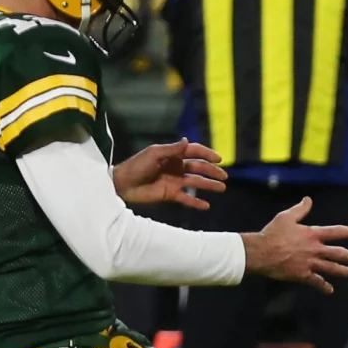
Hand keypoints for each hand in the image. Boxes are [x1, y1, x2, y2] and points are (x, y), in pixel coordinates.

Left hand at [112, 139, 227, 209]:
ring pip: (196, 183)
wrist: (122, 184)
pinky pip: (187, 198)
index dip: (207, 154)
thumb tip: (187, 141)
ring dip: (209, 185)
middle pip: (198, 168)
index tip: (219, 159)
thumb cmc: (136, 165)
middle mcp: (175, 167)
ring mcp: (174, 181)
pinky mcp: (170, 194)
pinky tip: (207, 205)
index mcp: (172, 155)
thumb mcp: (154, 154)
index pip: (194, 152)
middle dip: (212, 171)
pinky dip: (196, 202)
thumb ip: (172, 149)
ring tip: (222, 188)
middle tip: (224, 176)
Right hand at [241, 198, 347, 291]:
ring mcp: (310, 263)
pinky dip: (324, 286)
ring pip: (331, 268)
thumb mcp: (286, 217)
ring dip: (342, 271)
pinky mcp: (302, 275)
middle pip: (338, 253)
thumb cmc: (272, 233)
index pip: (336, 232)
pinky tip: (330, 290)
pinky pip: (316, 282)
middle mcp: (314, 249)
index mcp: (312, 234)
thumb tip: (308, 200)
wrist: (261, 252)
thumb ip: (300, 209)